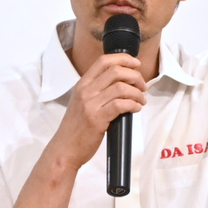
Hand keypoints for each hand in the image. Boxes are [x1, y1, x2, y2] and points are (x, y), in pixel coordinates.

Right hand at [50, 53, 146, 169]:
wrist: (65, 149)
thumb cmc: (76, 127)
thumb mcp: (82, 101)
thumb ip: (97, 90)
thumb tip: (122, 82)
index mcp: (82, 84)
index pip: (103, 61)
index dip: (123, 59)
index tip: (136, 64)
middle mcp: (85, 91)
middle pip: (116, 71)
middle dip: (135, 76)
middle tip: (142, 86)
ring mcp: (90, 104)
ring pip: (121, 88)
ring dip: (137, 92)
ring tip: (141, 100)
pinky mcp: (97, 119)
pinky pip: (120, 105)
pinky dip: (133, 105)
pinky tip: (136, 108)